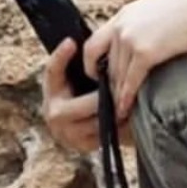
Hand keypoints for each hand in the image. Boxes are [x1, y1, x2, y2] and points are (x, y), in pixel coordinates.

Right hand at [41, 38, 132, 152]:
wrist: (88, 128)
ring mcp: (67, 133)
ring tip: (134, 102)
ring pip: (98, 122)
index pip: (52, 72)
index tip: (71, 42)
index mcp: (52, 91)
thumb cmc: (88, 92)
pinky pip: (105, 136)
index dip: (60, 57)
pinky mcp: (81, 146)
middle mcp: (54, 112)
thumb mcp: (82, 78)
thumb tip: (86, 40)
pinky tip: (132, 119)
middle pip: (86, 104)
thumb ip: (87, 65)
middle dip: (108, 98)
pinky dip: (120, 128)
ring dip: (117, 113)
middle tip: (126, 88)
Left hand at [83, 0, 186, 120]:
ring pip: (115, 75)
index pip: (94, 43)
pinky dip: (126, 97)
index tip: (100, 77)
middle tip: (110, 101)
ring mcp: (130, 38)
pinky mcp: (144, 52)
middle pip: (105, 64)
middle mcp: (121, 26)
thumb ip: (146, 24)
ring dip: (116, 95)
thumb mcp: (159, 10)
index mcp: (124, 15)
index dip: (93, 64)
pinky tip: (127, 108)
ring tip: (118, 110)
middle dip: (107, 85)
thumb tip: (147, 37)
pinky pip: (129, 81)